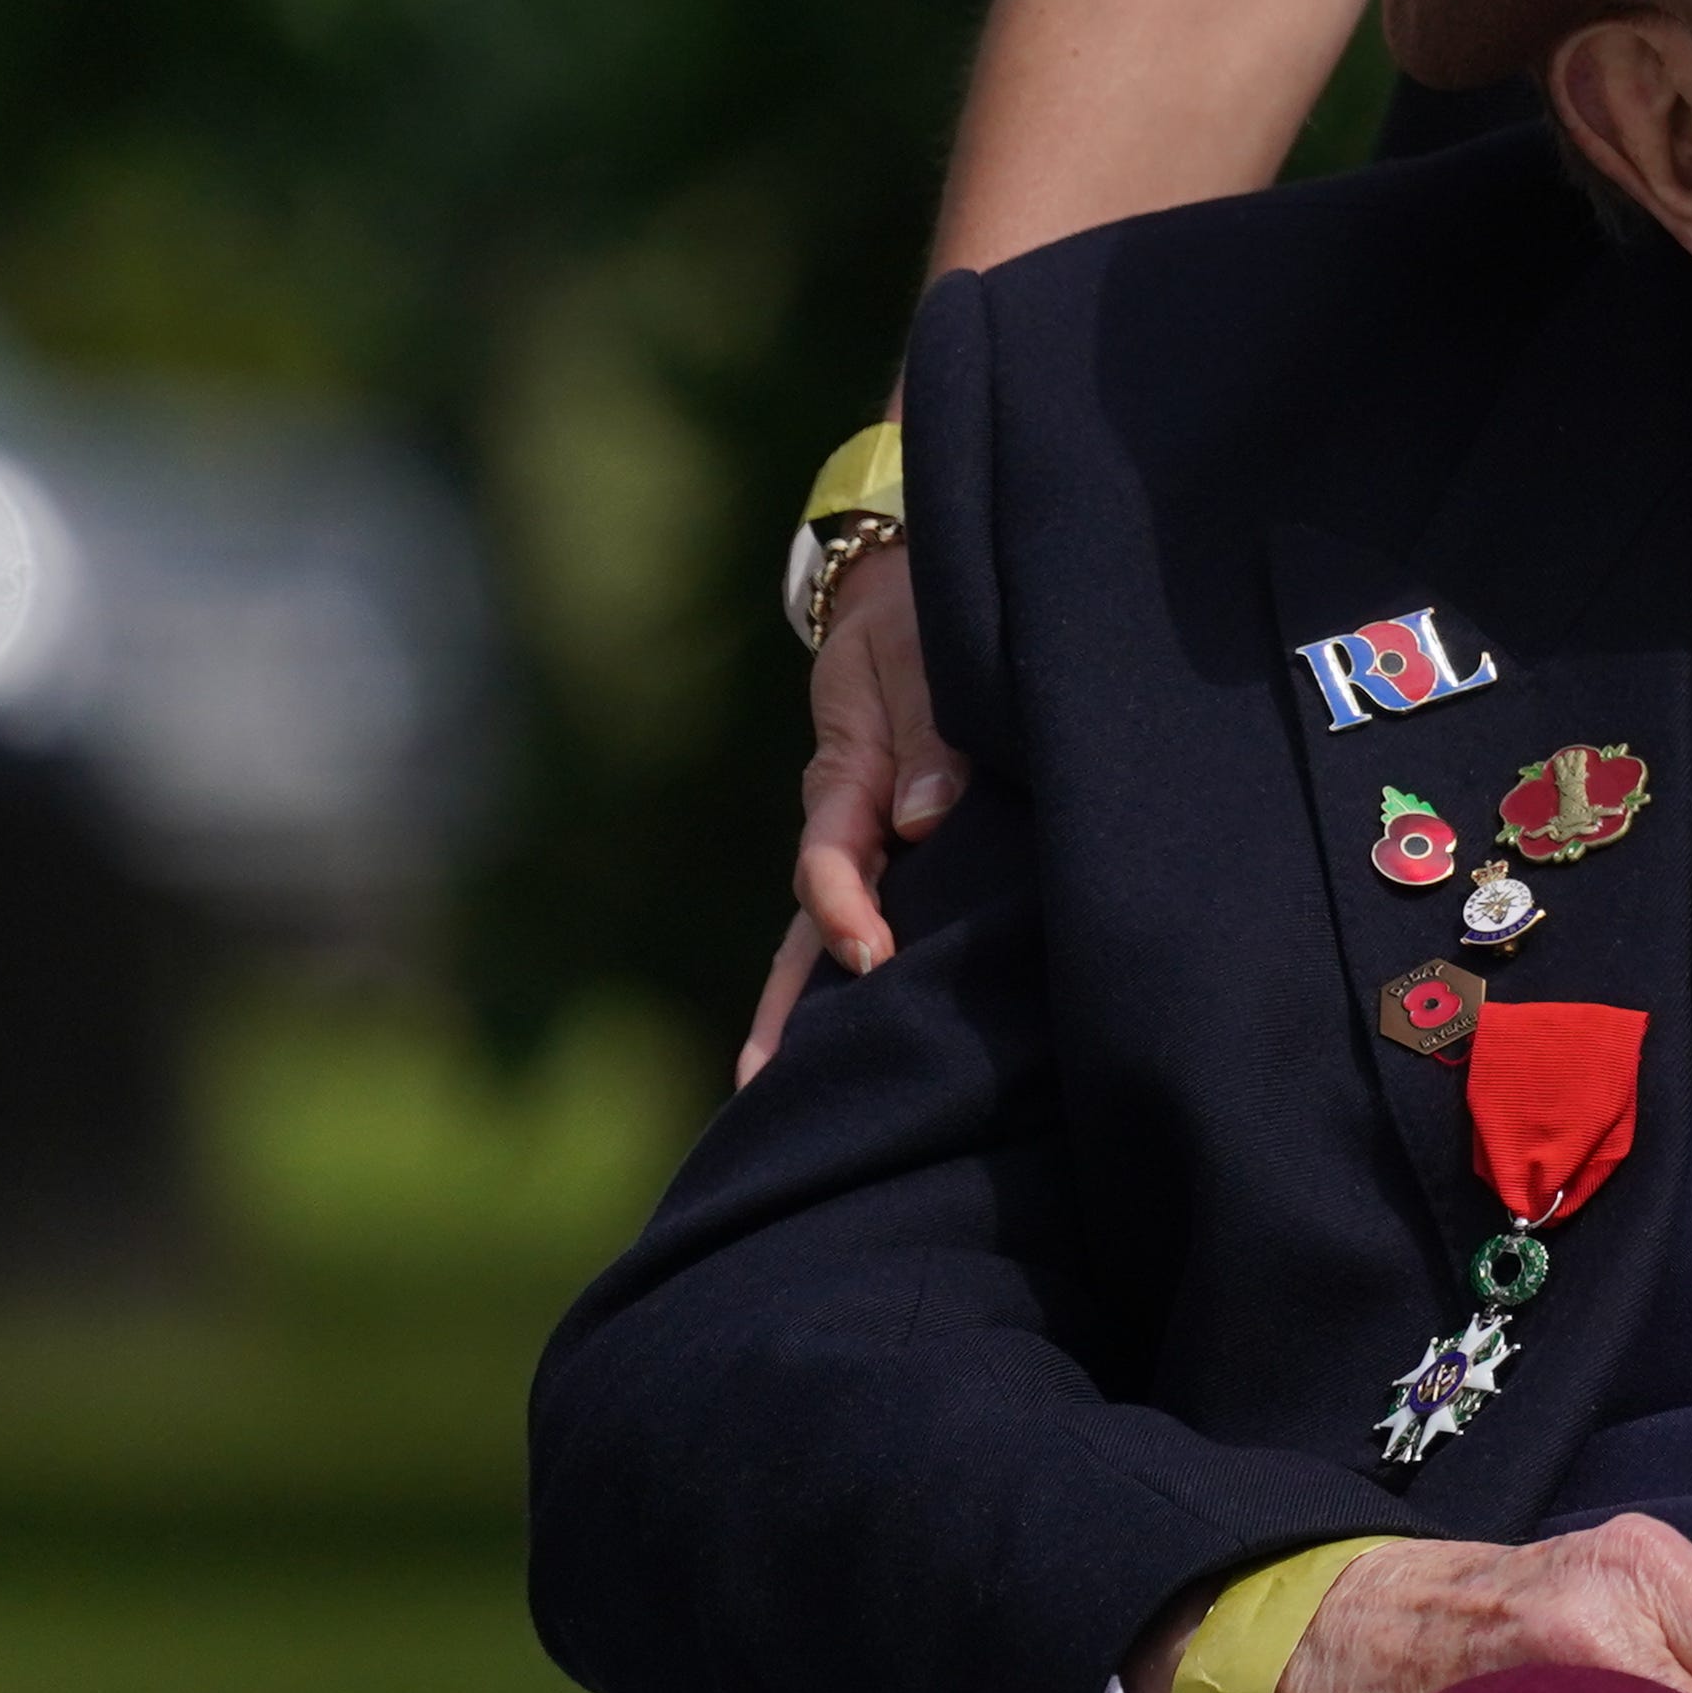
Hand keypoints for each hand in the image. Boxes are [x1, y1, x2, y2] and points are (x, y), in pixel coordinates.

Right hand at [740, 543, 950, 1083]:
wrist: (903, 595)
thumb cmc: (917, 622)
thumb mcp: (920, 657)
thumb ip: (926, 733)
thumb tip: (921, 819)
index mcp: (850, 778)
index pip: (834, 858)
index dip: (845, 908)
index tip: (870, 954)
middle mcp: (845, 822)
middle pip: (804, 928)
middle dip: (787, 1006)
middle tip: (765, 1085)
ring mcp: (861, 840)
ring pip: (819, 938)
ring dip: (801, 1012)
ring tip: (773, 1098)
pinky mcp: (886, 845)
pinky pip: (858, 918)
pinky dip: (841, 977)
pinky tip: (843, 1044)